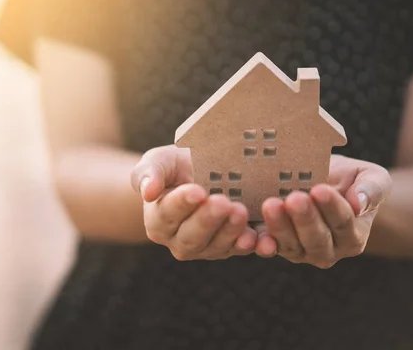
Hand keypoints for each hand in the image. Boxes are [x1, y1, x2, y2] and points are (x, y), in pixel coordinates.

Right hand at [131, 145, 257, 259]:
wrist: (201, 173)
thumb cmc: (175, 167)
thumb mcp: (158, 161)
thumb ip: (148, 173)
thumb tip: (147, 191)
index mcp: (158, 222)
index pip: (167, 214)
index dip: (182, 204)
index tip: (197, 191)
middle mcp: (179, 241)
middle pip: (192, 237)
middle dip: (208, 220)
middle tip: (222, 202)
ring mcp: (207, 248)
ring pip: (217, 246)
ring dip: (231, 231)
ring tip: (241, 212)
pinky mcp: (232, 248)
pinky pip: (243, 250)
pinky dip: (255, 246)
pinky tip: (264, 240)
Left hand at [256, 155, 391, 268]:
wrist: (322, 181)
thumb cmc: (349, 179)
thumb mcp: (370, 176)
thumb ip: (372, 188)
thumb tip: (360, 203)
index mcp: (353, 235)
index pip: (344, 222)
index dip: (332, 207)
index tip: (320, 189)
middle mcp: (328, 250)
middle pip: (316, 238)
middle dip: (305, 218)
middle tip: (294, 198)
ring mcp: (300, 251)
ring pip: (291, 244)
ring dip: (280, 227)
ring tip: (271, 204)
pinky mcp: (276, 247)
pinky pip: (268, 247)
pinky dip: (260, 242)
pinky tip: (252, 233)